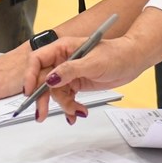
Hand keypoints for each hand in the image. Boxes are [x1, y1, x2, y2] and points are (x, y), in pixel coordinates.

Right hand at [23, 35, 150, 121]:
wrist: (132, 61)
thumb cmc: (116, 54)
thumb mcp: (93, 63)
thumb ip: (70, 70)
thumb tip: (50, 79)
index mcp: (63, 48)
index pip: (37, 60)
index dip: (29, 75)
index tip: (29, 92)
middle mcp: (63, 59)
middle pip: (42, 80)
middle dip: (42, 98)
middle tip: (41, 114)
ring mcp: (69, 72)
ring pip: (55, 93)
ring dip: (64, 105)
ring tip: (76, 111)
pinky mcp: (76, 83)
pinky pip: (66, 97)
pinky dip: (70, 107)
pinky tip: (77, 113)